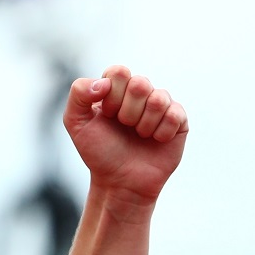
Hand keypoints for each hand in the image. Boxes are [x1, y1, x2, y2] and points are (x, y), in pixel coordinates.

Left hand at [63, 66, 187, 204]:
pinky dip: (161, 132)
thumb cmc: (99, 152)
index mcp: (116, 88)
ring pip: (159, 98)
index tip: (107, 114)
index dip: (112, 95)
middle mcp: (140, 93)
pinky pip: (175, 114)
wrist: (120, 182)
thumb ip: (78, 93)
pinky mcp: (178, 121)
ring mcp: (160, 106)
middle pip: (140, 83)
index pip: (119, 71)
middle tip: (124, 127)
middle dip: (128, 111)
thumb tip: (103, 82)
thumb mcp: (75, 122)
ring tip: (139, 135)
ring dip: (144, 123)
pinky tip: (155, 140)